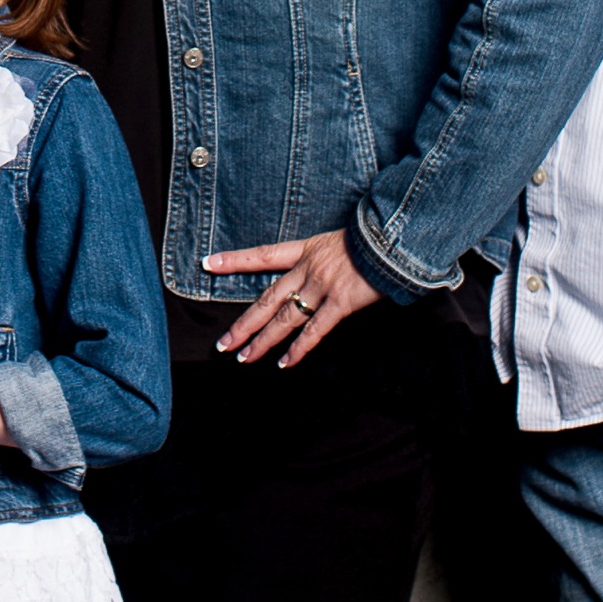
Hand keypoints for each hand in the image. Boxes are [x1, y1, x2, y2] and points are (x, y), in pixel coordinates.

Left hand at [207, 225, 380, 366]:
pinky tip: (285, 363)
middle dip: (243, 324)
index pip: (262, 255)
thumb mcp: (341, 240)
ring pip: (284, 319)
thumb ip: (326, 258)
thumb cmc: (374, 238)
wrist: (395, 238)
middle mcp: (308, 269)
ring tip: (244, 358)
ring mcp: (322, 286)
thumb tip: (319, 274)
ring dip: (263, 341)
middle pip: (266, 299)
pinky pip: (314, 331)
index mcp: (306, 250)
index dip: (234, 260)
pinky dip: (299, 349)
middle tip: (223, 344)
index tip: (208, 263)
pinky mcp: (341, 303)